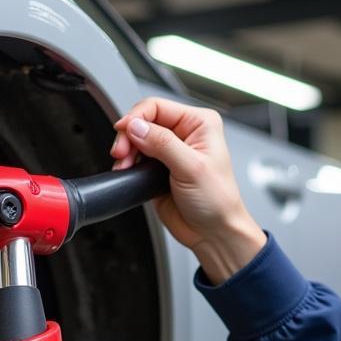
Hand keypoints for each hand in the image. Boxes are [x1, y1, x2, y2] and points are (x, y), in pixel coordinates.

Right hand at [111, 97, 265, 281]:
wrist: (213, 233)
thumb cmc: (218, 202)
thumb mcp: (192, 168)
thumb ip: (163, 144)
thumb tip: (136, 126)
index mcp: (199, 124)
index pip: (157, 107)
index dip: (136, 117)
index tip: (124, 132)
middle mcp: (185, 134)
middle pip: (143, 121)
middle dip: (129, 136)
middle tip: (122, 153)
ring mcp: (170, 152)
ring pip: (136, 139)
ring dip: (126, 151)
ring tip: (125, 165)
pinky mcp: (158, 169)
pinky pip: (135, 158)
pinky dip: (127, 164)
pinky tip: (127, 172)